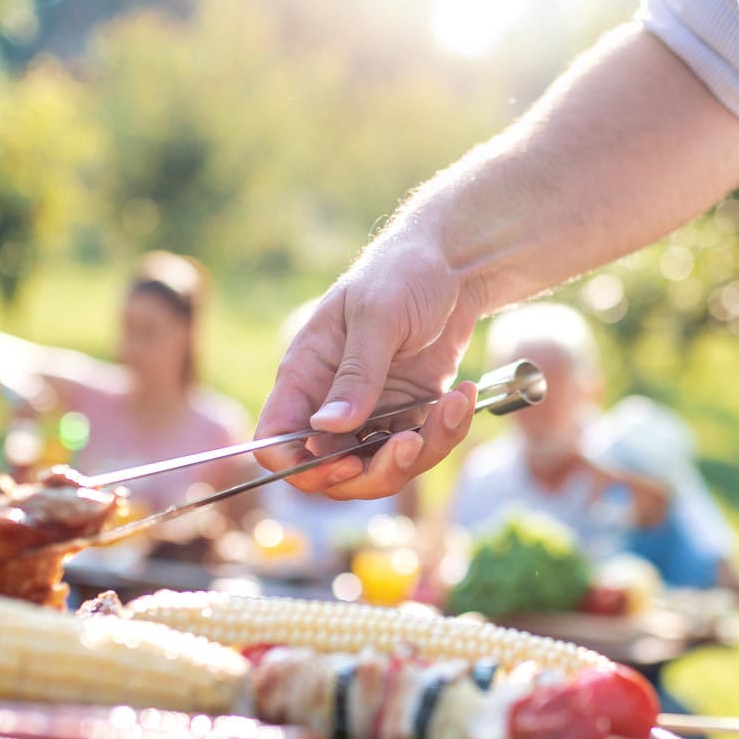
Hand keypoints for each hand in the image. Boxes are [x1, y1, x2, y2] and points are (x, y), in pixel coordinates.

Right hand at [254, 231, 486, 499]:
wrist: (453, 265)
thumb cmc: (402, 273)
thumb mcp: (376, 316)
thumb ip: (354, 375)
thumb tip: (325, 428)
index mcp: (305, 376)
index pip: (276, 443)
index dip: (300, 468)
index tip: (342, 464)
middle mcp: (331, 402)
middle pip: (331, 473)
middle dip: (372, 473)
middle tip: (408, 445)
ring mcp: (370, 413)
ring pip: (380, 469)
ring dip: (420, 452)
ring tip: (453, 407)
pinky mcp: (408, 415)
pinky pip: (419, 449)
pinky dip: (445, 433)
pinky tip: (462, 397)